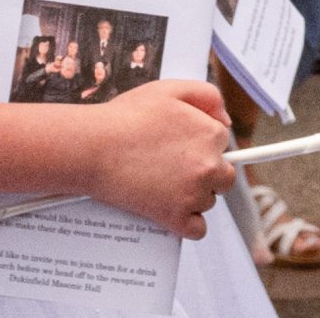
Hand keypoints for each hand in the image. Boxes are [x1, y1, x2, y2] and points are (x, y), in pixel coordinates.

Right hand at [83, 79, 235, 237]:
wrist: (93, 147)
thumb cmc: (126, 118)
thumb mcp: (171, 89)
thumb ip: (208, 96)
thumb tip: (226, 120)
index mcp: (210, 134)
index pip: (223, 144)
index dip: (203, 144)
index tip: (184, 146)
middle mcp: (208, 165)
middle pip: (224, 176)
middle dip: (206, 172)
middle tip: (178, 167)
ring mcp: (192, 194)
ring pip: (208, 201)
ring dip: (193, 196)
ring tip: (164, 183)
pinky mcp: (174, 217)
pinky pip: (197, 229)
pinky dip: (187, 224)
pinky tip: (172, 211)